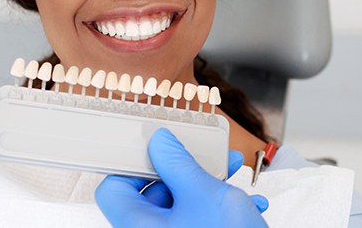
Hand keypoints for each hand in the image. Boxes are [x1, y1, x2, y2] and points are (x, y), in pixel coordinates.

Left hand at [95, 128, 267, 227]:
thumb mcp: (204, 194)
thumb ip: (178, 163)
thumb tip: (160, 142)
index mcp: (138, 227)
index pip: (114, 188)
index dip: (135, 164)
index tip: (160, 151)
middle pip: (153, 194)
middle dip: (185, 171)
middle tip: (208, 159)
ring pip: (181, 207)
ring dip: (208, 187)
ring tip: (235, 178)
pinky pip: (198, 222)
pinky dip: (218, 209)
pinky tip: (247, 205)